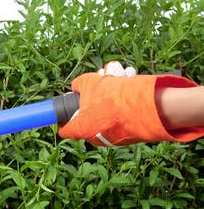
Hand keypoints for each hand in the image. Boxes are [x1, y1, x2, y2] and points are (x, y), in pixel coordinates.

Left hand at [59, 61, 200, 145]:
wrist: (146, 108)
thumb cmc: (111, 97)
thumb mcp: (90, 83)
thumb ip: (80, 84)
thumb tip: (77, 86)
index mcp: (82, 129)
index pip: (66, 129)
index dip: (63, 118)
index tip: (66, 106)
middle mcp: (96, 136)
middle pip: (89, 112)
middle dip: (94, 92)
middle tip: (102, 76)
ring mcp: (114, 135)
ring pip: (107, 108)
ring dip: (111, 88)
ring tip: (120, 72)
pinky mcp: (129, 131)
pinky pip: (121, 111)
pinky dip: (124, 96)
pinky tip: (130, 78)